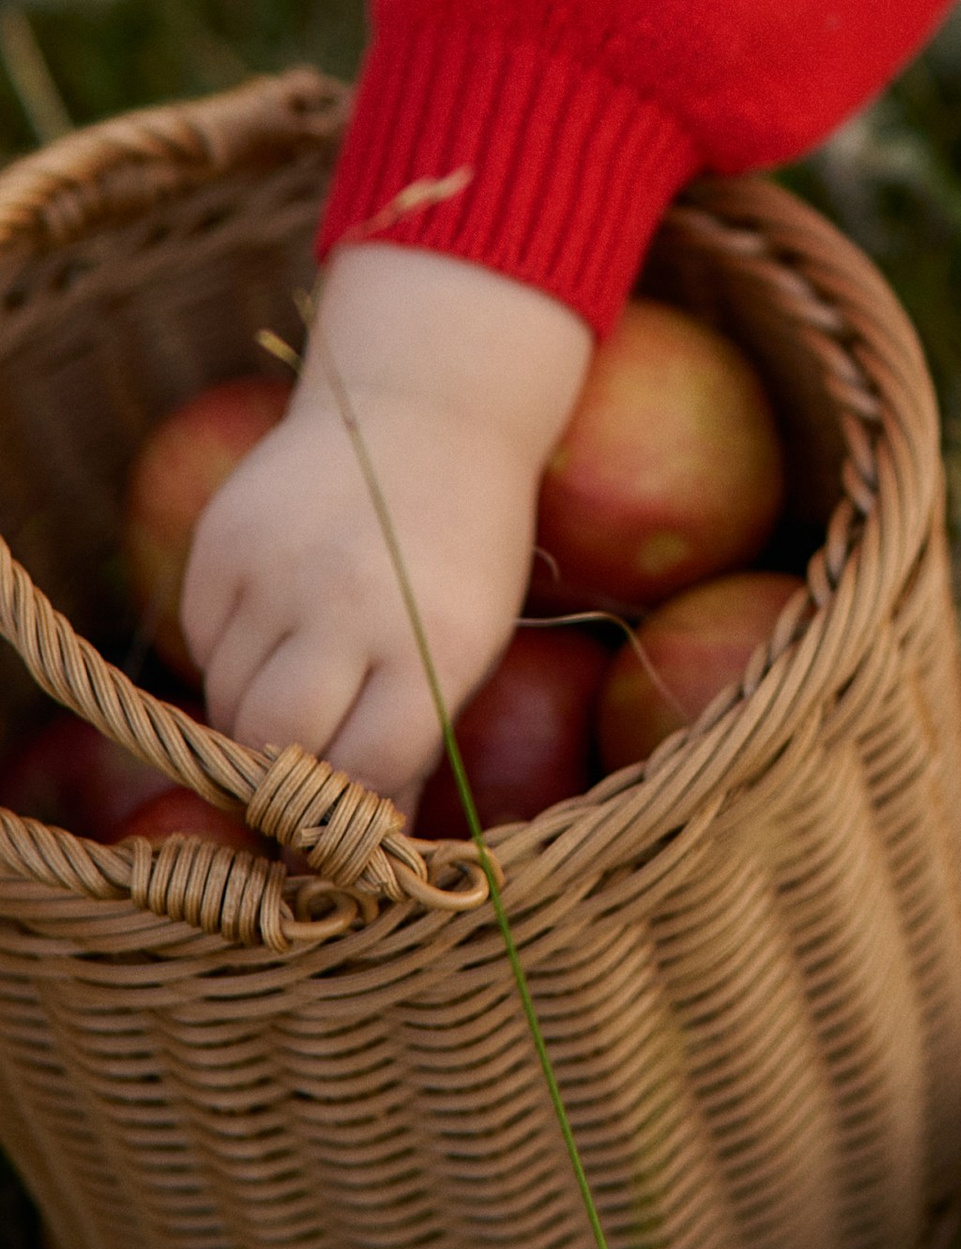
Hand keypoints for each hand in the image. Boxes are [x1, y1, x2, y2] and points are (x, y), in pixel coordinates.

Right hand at [184, 244, 593, 815]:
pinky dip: (231, 656)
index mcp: (434, 638)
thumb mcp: (470, 638)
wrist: (425, 409)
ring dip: (252, 717)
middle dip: (280, 778)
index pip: (365, 769)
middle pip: (274, 741)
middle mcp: (350, 602)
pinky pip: (203, 642)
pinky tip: (277, 624)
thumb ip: (413, 735)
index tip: (337, 833)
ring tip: (299, 685)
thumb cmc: (460, 546)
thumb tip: (364, 839)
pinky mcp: (223, 541)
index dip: (347, 815)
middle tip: (294, 780)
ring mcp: (277, 567)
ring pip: (227, 698)